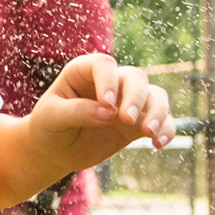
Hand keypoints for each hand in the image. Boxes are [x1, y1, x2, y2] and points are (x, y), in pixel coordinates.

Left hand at [29, 54, 175, 152]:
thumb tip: (108, 114)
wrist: (54, 150)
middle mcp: (111, 82)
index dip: (109, 81)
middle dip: (135, 97)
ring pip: (155, 96)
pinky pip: (161, 122)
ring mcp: (127, 102)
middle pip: (135, 78)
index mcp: (84, 71)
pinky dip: (166, 130)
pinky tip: (158, 145)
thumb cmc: (48, 126)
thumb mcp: (52, 117)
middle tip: (126, 119)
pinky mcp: (138, 124)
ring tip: (148, 132)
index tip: (106, 104)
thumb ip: (77, 112)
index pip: (104, 65)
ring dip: (157, 111)